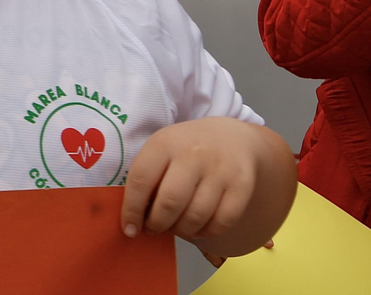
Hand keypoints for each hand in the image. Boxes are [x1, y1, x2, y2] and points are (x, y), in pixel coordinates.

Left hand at [121, 117, 295, 257]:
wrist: (232, 137)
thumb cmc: (186, 148)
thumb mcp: (161, 149)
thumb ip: (147, 177)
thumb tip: (134, 218)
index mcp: (164, 144)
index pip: (141, 180)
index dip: (132, 210)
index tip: (129, 229)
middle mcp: (192, 155)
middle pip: (170, 202)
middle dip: (157, 224)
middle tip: (152, 229)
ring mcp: (219, 171)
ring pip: (196, 215)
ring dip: (180, 231)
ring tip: (174, 228)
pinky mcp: (241, 186)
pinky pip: (222, 221)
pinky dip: (206, 232)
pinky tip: (197, 229)